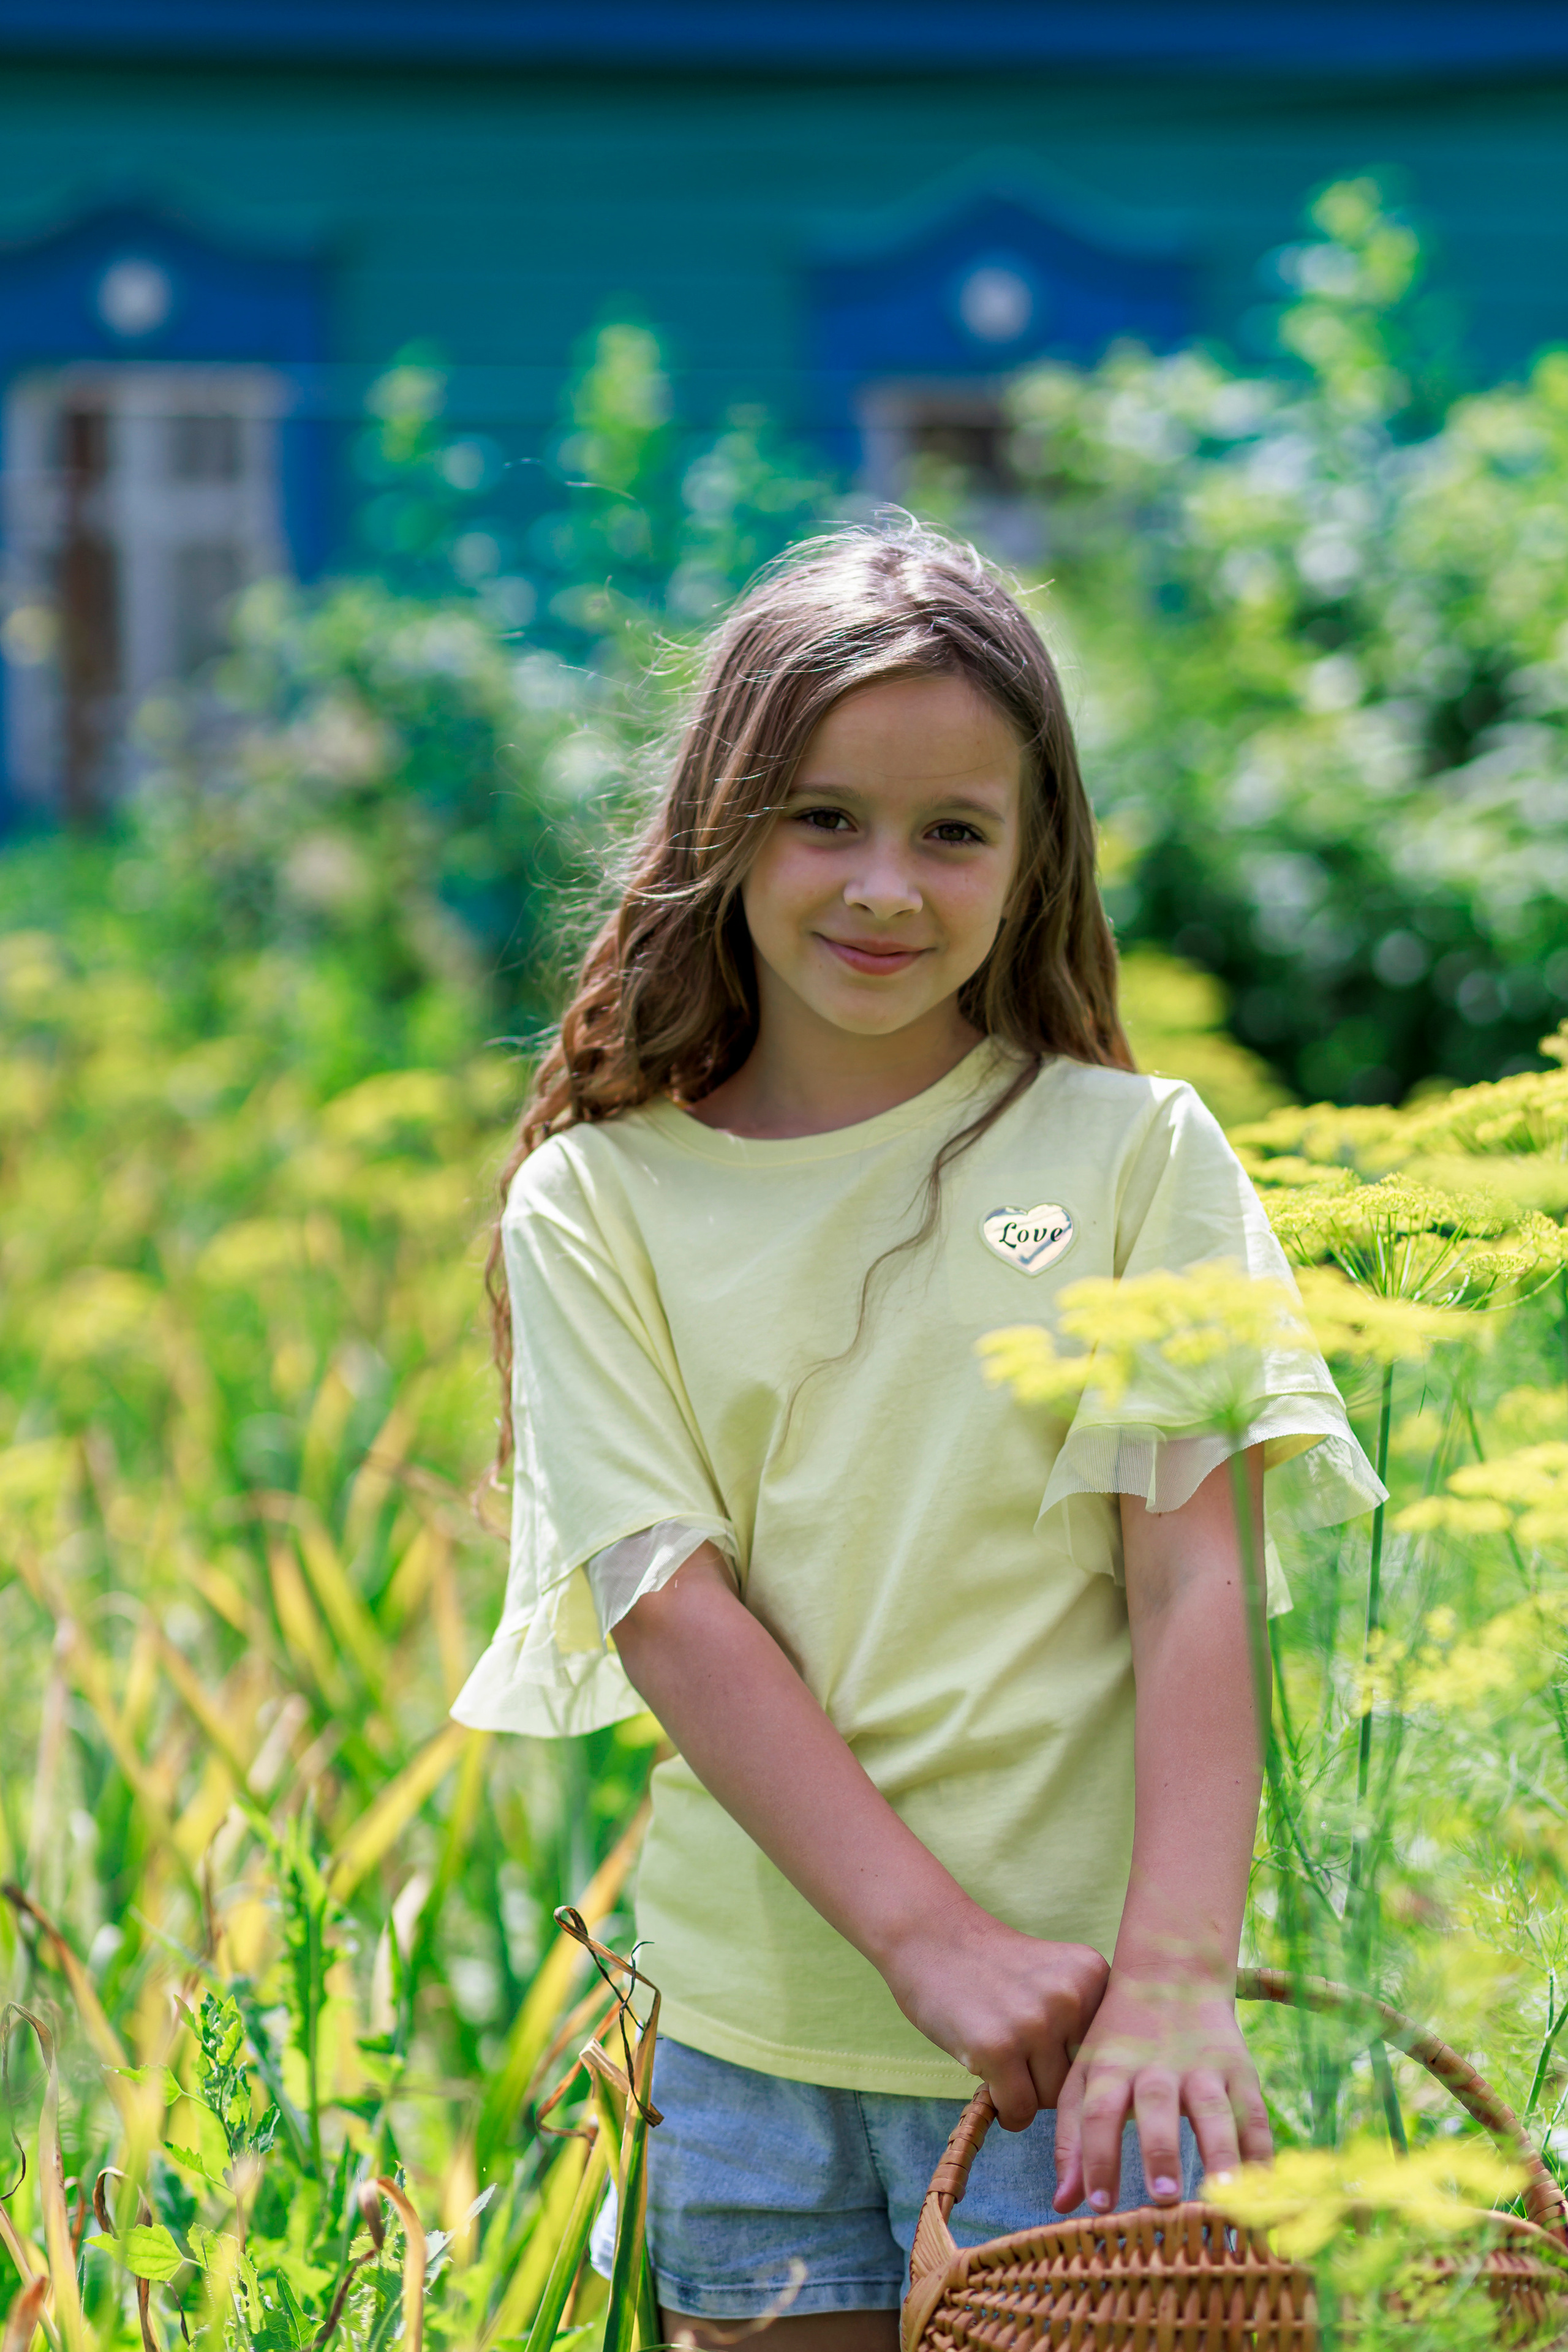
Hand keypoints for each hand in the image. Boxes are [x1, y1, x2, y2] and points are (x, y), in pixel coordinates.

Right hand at [881, 1901, 1109, 2130]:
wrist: (930, 1935)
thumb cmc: (994, 1967)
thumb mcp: (1056, 1976)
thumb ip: (1084, 2021)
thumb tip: (1105, 2100)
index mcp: (1093, 1974)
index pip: (1108, 2051)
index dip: (1079, 2059)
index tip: (1054, 2047)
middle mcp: (1070, 1996)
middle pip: (1081, 2077)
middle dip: (1050, 2077)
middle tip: (1021, 2054)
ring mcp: (1034, 2022)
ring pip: (1050, 2098)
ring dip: (1026, 2092)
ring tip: (1003, 2060)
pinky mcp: (996, 2048)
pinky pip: (1019, 2110)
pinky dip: (1007, 2109)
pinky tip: (991, 2082)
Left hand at [1051, 1972, 1270, 2212]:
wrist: (1171, 1972)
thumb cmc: (1117, 2040)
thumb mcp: (1085, 2075)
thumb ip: (1072, 2138)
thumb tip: (1061, 2205)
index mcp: (1111, 2066)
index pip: (1098, 2111)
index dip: (1097, 2157)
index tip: (1098, 2206)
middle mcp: (1156, 2066)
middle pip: (1157, 2105)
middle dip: (1160, 2150)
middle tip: (1163, 2196)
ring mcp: (1203, 2066)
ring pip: (1214, 2110)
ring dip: (1219, 2153)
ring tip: (1225, 2195)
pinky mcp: (1240, 2069)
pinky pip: (1254, 2113)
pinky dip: (1261, 2152)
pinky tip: (1265, 2190)